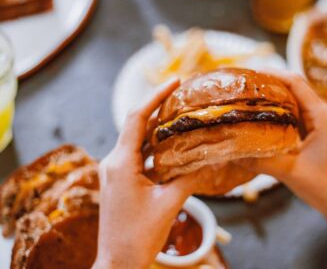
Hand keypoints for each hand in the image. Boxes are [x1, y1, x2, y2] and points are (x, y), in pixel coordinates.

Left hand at [93, 79, 195, 268]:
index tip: (174, 81)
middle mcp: (113, 162)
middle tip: (183, 96)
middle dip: (159, 109)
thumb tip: (207, 158)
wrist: (118, 261)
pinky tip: (172, 145)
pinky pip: (136, 155)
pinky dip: (153, 147)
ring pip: (137, 141)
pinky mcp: (119, 179)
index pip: (137, 118)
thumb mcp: (169, 203)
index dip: (155, 97)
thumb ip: (188, 177)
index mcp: (121, 163)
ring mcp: (114, 171)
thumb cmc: (139, 236)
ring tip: (181, 116)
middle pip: (136, 126)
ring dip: (157, 129)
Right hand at [238, 71, 326, 223]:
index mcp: (320, 115)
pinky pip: (290, 114)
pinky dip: (275, 111)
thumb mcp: (290, 171)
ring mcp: (315, 122)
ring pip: (291, 99)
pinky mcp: (310, 132)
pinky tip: (258, 115)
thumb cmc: (325, 185)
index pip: (295, 82)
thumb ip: (261, 161)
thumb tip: (232, 153)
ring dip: (271, 95)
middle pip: (292, 86)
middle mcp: (319, 113)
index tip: (248, 72)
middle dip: (268, 82)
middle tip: (241, 84)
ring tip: (245, 95)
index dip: (272, 73)